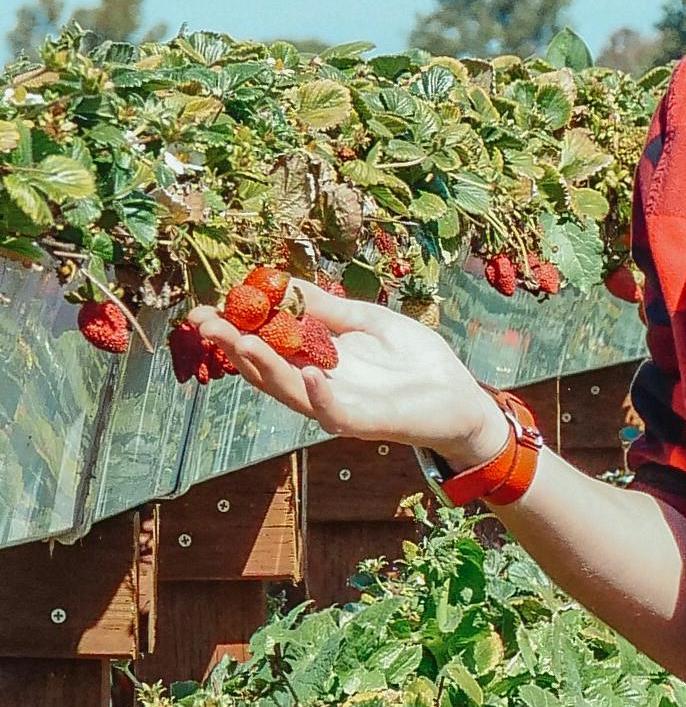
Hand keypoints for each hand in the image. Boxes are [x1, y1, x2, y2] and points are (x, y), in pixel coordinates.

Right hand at [185, 282, 505, 469]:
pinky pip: (335, 413)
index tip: (205, 309)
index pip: (266, 344)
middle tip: (204, 323)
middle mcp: (318, 385)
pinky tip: (309, 374)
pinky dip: (319, 397)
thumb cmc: (416, 360)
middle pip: (266, 368)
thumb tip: (282, 283)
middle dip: (234, 345)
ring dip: (265, 369)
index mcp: (316, 360)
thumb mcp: (368, 321)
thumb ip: (327, 307)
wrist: (460, 397)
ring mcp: (338, 406)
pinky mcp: (365, 423)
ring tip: (240, 343)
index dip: (235, 328)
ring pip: (291, 391)